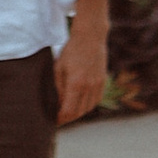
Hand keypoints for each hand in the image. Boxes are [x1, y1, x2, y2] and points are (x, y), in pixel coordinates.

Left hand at [54, 0, 110, 126]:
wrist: (90, 37)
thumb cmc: (71, 51)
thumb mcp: (59, 67)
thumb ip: (58, 87)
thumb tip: (57, 103)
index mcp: (76, 84)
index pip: (69, 111)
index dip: (61, 118)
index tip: (54, 121)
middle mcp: (89, 87)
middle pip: (79, 112)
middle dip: (69, 118)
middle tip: (59, 118)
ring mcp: (98, 84)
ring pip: (89, 108)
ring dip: (79, 113)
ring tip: (69, 112)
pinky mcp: (103, 81)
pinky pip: (96, 100)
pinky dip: (88, 105)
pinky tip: (81, 103)